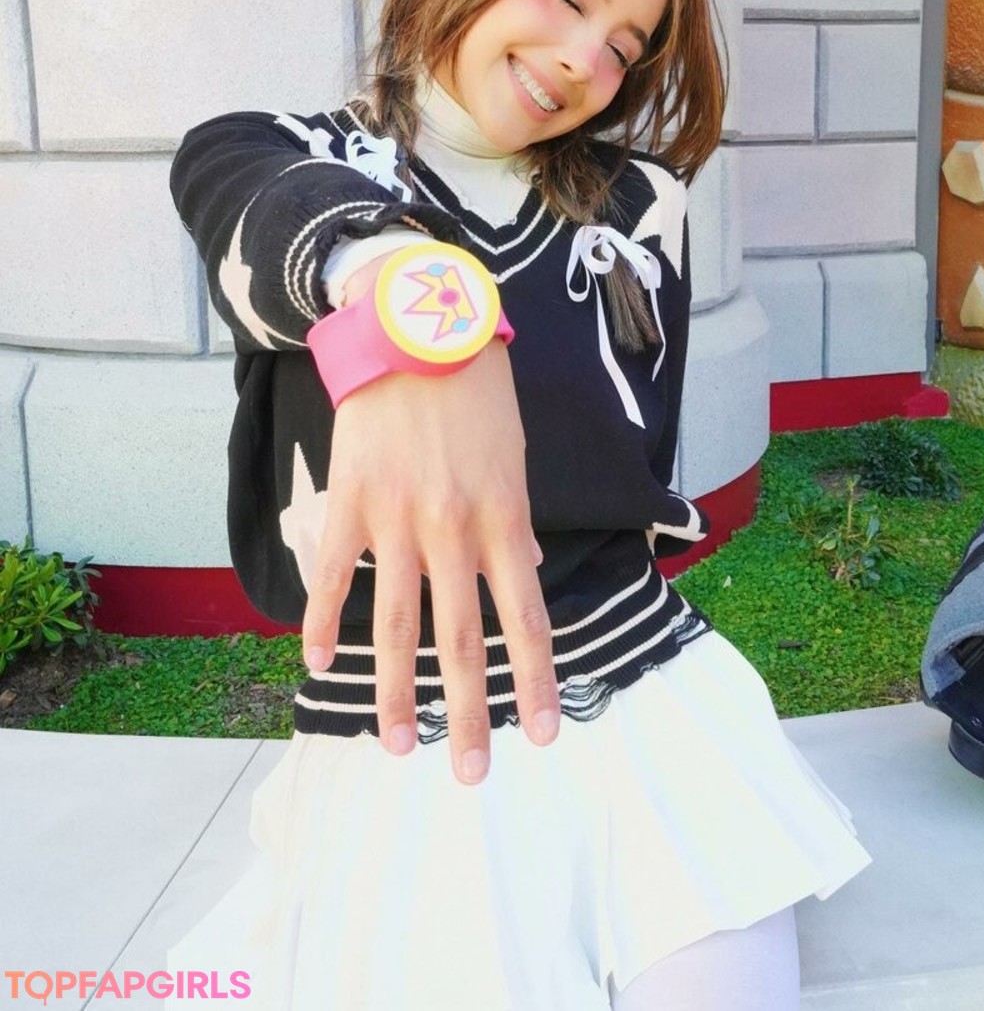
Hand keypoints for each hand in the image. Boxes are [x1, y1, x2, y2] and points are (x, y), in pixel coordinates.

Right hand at [302, 259, 558, 785]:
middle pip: (462, 641)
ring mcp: (396, 520)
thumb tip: (530, 576)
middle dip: (469, 715)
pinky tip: (319, 666)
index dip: (537, 682)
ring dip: (397, 693)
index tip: (545, 734)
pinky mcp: (349, 502)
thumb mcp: (516, 456)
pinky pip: (333, 576)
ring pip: (397, 625)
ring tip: (400, 746)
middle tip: (471, 774)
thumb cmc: (476, 391)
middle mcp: (452, 530)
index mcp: (503, 519)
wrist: (415, 329)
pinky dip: (325, 624)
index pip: (526, 619)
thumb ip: (519, 525)